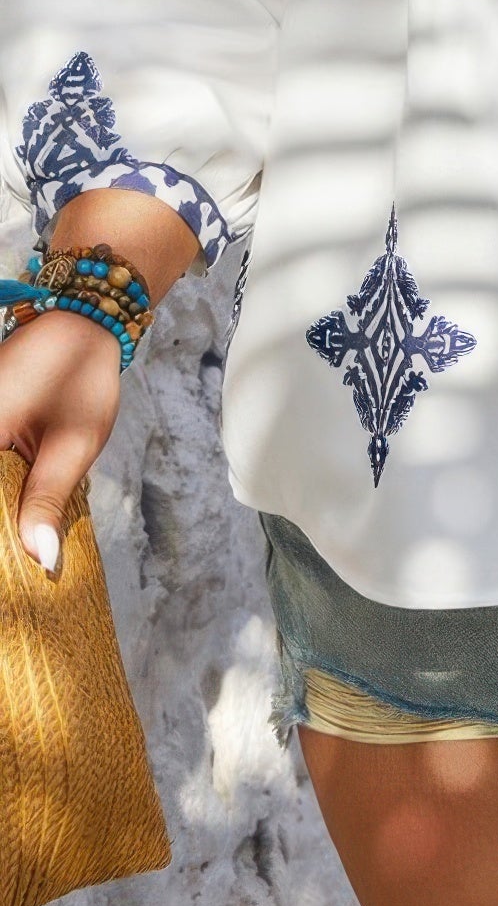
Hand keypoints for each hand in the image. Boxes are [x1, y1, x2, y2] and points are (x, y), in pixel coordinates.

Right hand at [0, 310, 123, 575]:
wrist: (83, 325)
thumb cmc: (79, 376)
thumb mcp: (71, 444)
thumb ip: (47, 502)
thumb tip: (41, 560)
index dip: (5, 541)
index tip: (17, 580)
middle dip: (7, 529)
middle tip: (27, 573)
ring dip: (8, 513)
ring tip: (28, 553)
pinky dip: (6, 493)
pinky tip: (20, 517)